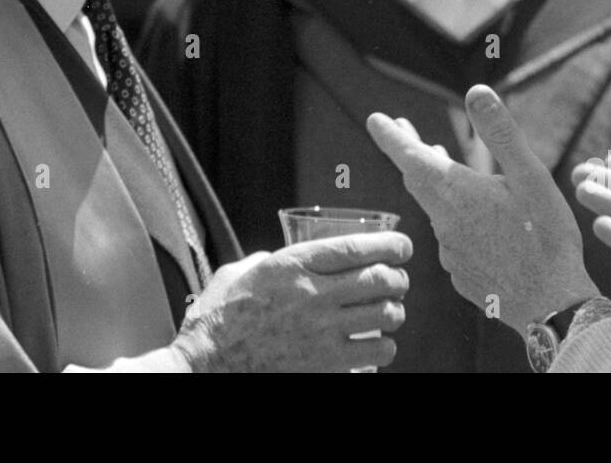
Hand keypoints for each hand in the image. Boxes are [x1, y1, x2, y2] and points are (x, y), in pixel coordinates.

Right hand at [173, 231, 411, 371]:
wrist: (208, 366)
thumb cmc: (218, 320)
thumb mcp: (238, 273)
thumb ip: (263, 260)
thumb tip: (275, 256)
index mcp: (292, 265)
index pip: (355, 247)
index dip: (388, 244)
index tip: (402, 245)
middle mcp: (313, 295)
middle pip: (379, 279)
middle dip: (397, 278)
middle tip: (398, 280)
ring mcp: (322, 332)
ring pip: (384, 315)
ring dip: (394, 311)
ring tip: (390, 311)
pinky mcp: (325, 365)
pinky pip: (375, 353)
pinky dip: (384, 348)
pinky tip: (377, 345)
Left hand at [365, 85, 597, 335]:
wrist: (552, 306)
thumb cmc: (546, 238)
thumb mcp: (531, 177)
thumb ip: (500, 134)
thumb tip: (475, 92)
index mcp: (457, 194)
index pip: (410, 157)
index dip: (391, 137)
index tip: (375, 120)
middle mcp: (444, 222)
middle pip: (417, 181)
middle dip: (408, 153)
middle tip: (400, 130)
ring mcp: (450, 252)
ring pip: (435, 209)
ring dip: (435, 185)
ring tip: (440, 163)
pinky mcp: (461, 273)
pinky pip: (451, 237)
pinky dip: (455, 217)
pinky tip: (475, 218)